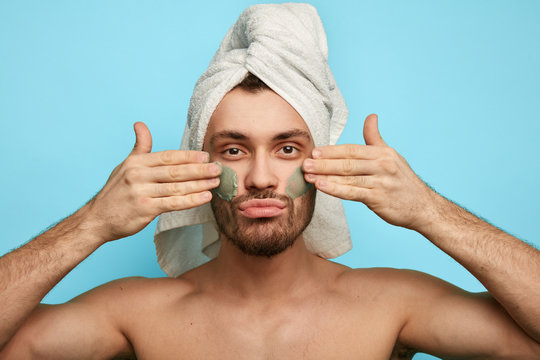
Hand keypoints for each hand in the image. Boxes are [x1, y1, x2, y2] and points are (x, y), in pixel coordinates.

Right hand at [85, 122, 220, 241]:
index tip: (205, 156)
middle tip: (217, 169)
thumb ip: (140, 147)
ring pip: (177, 187)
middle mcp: (138, 175)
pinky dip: (191, 200)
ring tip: (215, 183)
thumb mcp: (125, 166)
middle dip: (199, 169)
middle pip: (175, 171)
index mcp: (136, 163)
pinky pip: (173, 203)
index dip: (188, 156)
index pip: (168, 157)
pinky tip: (204, 197)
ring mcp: (141, 192)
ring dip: (199, 185)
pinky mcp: (145, 209)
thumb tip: (140, 124)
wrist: (97, 219)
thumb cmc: (115, 192)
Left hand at [302, 114, 437, 229]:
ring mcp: (381, 182)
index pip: (352, 150)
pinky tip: (322, 187)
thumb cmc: (402, 180)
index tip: (314, 152)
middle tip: (304, 164)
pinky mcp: (378, 199)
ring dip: (325, 177)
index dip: (332, 151)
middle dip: (324, 163)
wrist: (423, 207)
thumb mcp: (391, 155)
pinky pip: (352, 193)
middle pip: (347, 163)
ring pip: (348, 178)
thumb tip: (371, 116)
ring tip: (308, 176)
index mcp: (382, 153)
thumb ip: (375, 138)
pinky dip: (335, 189)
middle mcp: (382, 165)